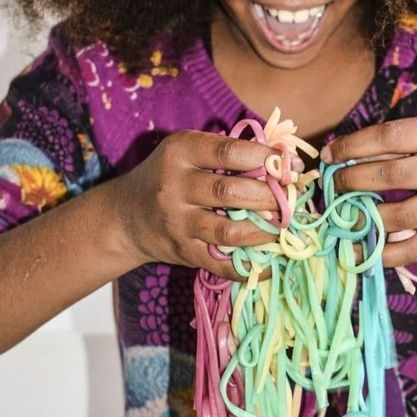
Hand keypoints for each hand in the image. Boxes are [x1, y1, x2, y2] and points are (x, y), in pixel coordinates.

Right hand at [112, 130, 281, 278]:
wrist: (126, 217)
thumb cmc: (169, 175)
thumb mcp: (188, 150)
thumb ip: (228, 150)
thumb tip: (284, 156)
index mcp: (180, 152)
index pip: (230, 152)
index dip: (266, 157)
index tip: (290, 165)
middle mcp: (175, 187)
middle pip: (231, 192)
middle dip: (269, 196)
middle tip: (290, 198)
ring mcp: (177, 223)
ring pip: (229, 231)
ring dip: (263, 231)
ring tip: (283, 226)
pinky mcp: (183, 253)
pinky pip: (222, 264)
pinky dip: (251, 266)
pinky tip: (272, 261)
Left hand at [322, 116, 416, 268]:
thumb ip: (398, 142)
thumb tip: (339, 155)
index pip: (391, 136)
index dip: (353, 147)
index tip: (329, 156)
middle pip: (392, 175)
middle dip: (352, 181)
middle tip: (334, 186)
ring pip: (401, 216)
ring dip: (363, 218)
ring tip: (343, 215)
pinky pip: (415, 249)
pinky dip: (384, 252)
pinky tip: (362, 248)